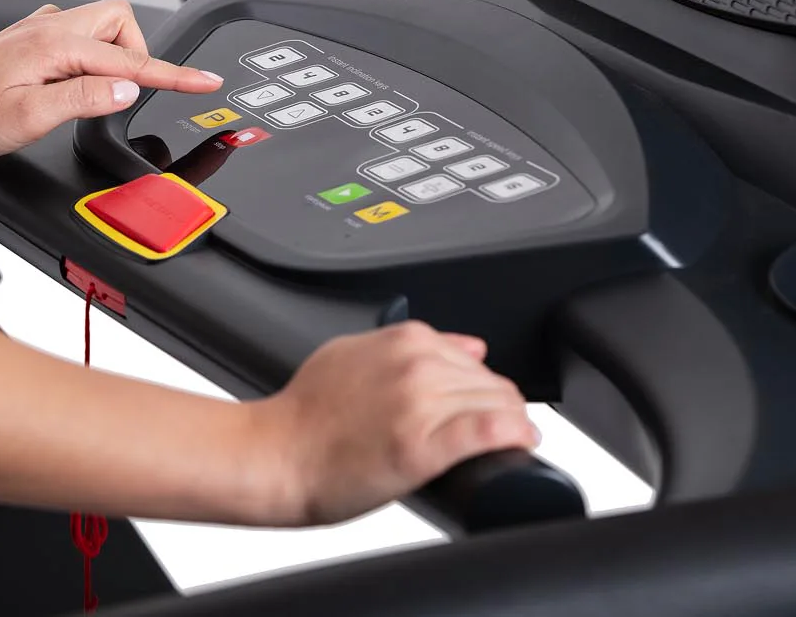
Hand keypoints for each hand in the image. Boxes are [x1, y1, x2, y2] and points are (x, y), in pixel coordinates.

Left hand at [0, 0, 222, 161]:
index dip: (174, 74)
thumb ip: (86, 98)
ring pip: (99, 29)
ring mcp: (36, 33)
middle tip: (138, 93)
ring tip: (102, 95)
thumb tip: (129, 87)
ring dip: (114, 56)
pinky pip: (77, 39)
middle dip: (140, 53)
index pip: (131, 60)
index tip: (205, 82)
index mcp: (54, 45)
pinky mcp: (27, 45)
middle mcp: (47, 30)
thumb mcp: (30, 117)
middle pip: (121, 23)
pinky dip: (91, 60)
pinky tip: (76, 86)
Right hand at [250, 321, 538, 526]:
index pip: (474, 357)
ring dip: (513, 421)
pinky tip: (520, 442)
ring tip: (511, 439)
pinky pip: (488, 432)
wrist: (275, 455)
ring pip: (498, 404)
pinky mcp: (422, 447)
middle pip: (491, 382)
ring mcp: (420, 405)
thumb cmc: (304, 414)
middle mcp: (416, 366)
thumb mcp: (350, 353)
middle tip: (499, 428)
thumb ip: (406, 344)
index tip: (483, 403)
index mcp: (403, 340)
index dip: (484, 384)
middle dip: (502, 404)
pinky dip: (512, 435)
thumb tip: (466, 344)